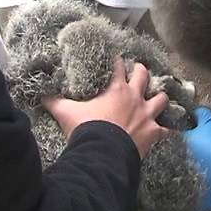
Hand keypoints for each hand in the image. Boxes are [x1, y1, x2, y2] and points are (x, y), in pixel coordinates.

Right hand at [43, 57, 169, 158]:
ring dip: (159, 97)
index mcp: (115, 89)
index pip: (117, 66)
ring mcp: (146, 115)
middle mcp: (134, 97)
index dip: (116, 60)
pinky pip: (166, 130)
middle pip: (143, 76)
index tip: (116, 57)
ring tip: (158, 96)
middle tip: (138, 70)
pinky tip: (170, 129)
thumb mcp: (65, 112)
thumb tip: (39, 94)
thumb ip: (54, 101)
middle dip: (141, 71)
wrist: (103, 153)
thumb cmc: (86, 129)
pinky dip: (168, 129)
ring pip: (161, 99)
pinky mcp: (153, 133)